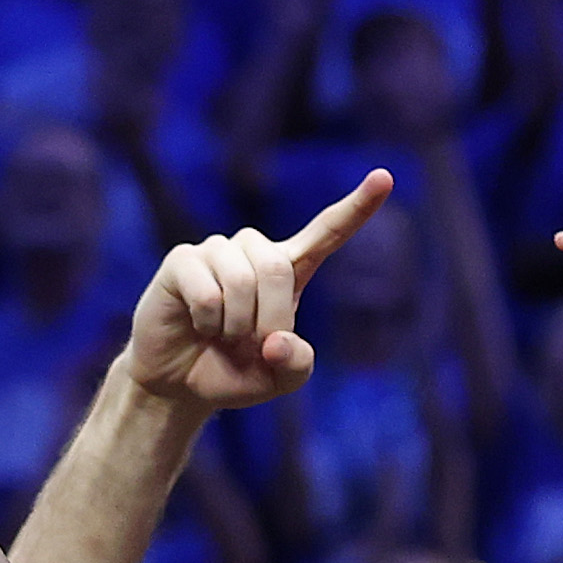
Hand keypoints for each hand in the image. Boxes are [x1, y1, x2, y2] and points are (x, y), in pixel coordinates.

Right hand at [121, 177, 390, 415]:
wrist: (178, 384)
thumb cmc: (233, 373)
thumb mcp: (278, 381)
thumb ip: (296, 365)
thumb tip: (276, 340)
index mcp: (290, 271)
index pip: (328, 232)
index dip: (357, 207)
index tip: (384, 177)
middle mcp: (255, 252)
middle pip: (277, 267)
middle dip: (268, 318)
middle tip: (252, 346)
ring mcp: (217, 251)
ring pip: (242, 277)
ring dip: (235, 324)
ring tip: (222, 337)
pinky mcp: (182, 260)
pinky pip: (207, 289)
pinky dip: (208, 320)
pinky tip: (198, 326)